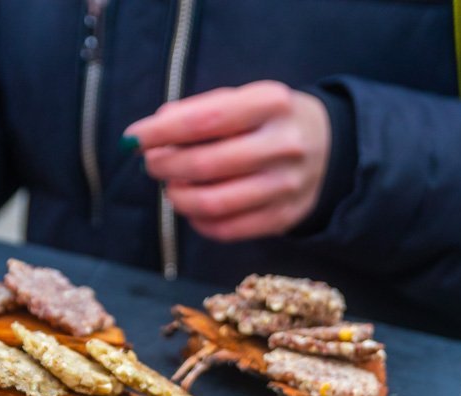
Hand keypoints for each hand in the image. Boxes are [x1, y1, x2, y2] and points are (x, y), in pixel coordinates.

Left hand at [125, 81, 330, 241]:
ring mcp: (285, 186)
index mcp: (271, 103)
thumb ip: (197, 112)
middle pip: (205, 164)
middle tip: (151, 163)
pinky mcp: (282, 218)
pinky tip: (192, 207)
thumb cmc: (267, 122)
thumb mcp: (242, 101)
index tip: (133, 138)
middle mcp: (283, 145)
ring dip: (178, 197)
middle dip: (165, 165)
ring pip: (212, 203)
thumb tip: (150, 133)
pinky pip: (225, 229)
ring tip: (171, 186)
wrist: (328, 150)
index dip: (161, 132)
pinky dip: (197, 221)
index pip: (204, 120)